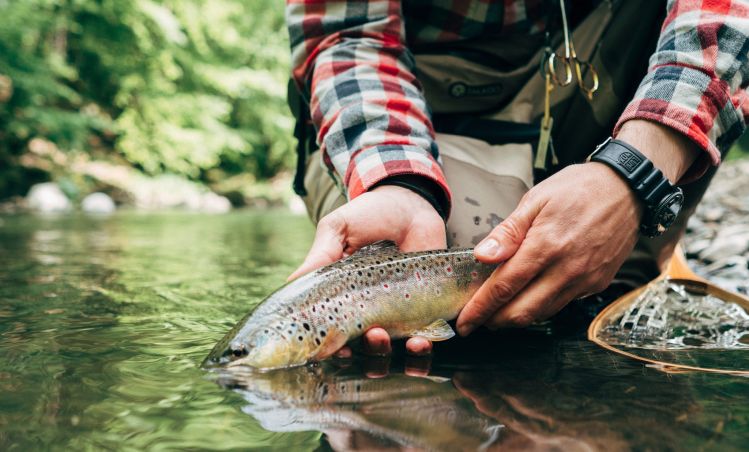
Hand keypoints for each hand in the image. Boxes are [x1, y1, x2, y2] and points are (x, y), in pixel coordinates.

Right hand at [289, 184, 445, 355]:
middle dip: (365, 349)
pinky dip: (421, 347)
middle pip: (361, 346)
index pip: (332, 331)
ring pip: (390, 348)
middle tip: (371, 334)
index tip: (334, 350)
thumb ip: (320, 256)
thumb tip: (290, 282)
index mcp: (341, 296)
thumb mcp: (339, 229)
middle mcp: (366, 310)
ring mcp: (396, 312)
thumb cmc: (370, 214)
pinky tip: (421, 341)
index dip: (330, 347)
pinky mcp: (425, 310)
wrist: (413, 203)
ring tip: (390, 337)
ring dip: (388, 351)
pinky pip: (421, 337)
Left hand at [456, 162, 641, 333]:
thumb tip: (482, 256)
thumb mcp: (536, 199)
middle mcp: (567, 269)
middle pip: (522, 312)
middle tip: (477, 318)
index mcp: (546, 246)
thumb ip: (507, 232)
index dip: (480, 309)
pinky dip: (540, 307)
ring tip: (498, 310)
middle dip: (494, 321)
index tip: (464, 322)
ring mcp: (585, 280)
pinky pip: (562, 304)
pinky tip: (529, 296)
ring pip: (542, 314)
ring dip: (516, 317)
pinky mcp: (597, 284)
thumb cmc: (579, 188)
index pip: (504, 288)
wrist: (627, 188)